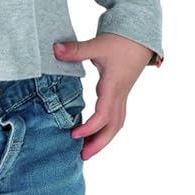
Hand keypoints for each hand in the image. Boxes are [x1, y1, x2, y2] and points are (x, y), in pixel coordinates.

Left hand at [51, 32, 152, 159]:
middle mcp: (119, 96)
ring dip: (102, 139)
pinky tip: (91, 134)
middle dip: (99, 143)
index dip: (90, 127)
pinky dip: (104, 129)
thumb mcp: (97, 44)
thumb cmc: (120, 42)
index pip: (104, 115)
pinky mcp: (119, 95)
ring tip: (86, 152)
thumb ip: (76, 50)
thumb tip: (55, 49)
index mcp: (114, 87)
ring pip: (116, 124)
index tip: (73, 135)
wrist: (139, 38)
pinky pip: (114, 117)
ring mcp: (121, 96)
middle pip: (113, 127)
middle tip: (82, 156)